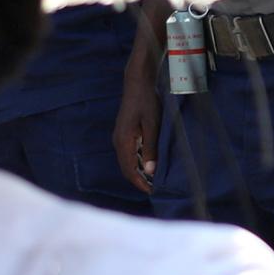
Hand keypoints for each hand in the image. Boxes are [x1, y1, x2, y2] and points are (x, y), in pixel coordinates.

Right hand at [114, 77, 160, 193]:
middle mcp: (118, 141)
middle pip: (127, 168)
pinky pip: (129, 153)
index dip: (141, 183)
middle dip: (140, 180)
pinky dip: (138, 162)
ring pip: (127, 161)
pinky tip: (149, 164)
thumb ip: (151, 148)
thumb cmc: (147, 101)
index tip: (153, 192)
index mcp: (123, 141)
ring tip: (154, 180)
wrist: (138, 82)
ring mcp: (119, 137)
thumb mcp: (152, 125)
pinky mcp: (124, 133)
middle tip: (155, 189)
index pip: (130, 170)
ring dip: (139, 172)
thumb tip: (150, 171)